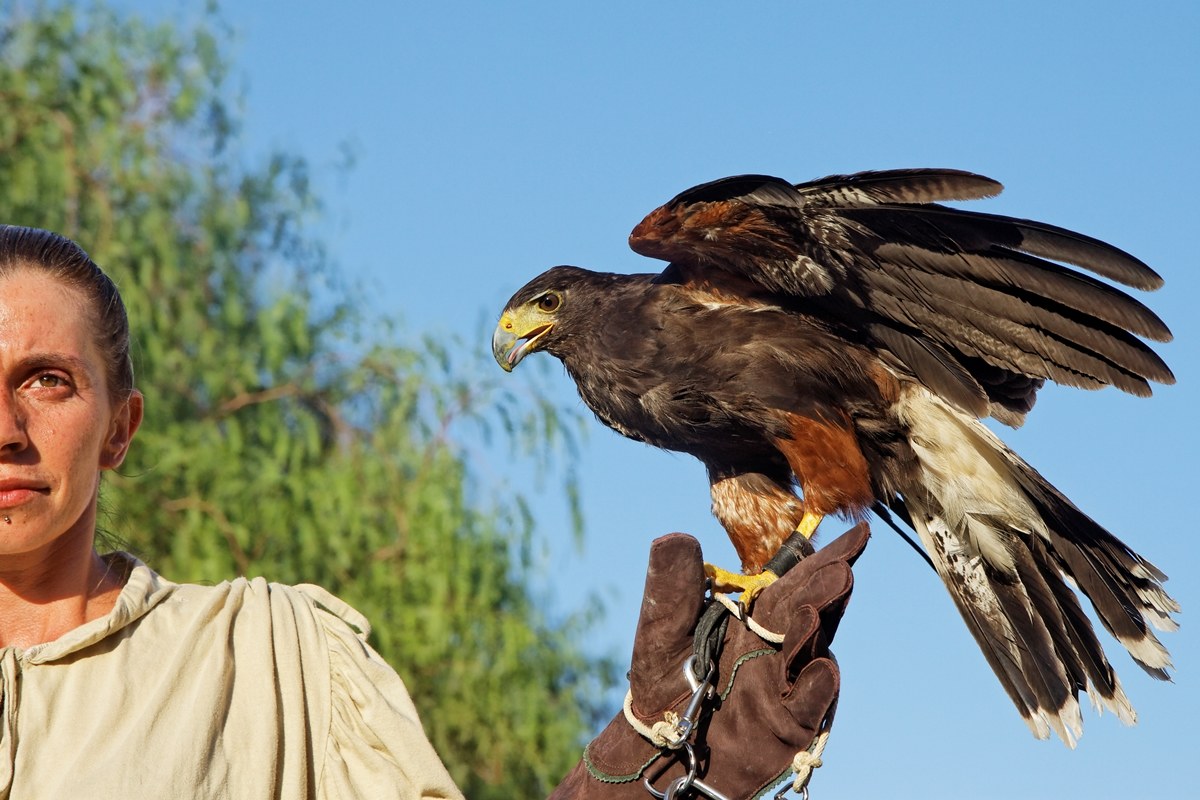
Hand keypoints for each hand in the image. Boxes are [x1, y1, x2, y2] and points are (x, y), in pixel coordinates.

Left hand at [550, 523, 868, 798]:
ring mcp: (787, 685)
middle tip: (839, 568)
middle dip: (824, 590)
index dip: (825, 558)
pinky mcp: (787, 725)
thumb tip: (675, 536)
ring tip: (812, 610)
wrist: (661, 747)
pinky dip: (815, 688)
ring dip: (814, 631)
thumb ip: (672, 589)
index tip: (857, 534)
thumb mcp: (662, 631)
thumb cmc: (666, 685)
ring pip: (809, 653)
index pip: (797, 581)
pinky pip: (807, 706)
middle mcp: (781, 647)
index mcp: (758, 617)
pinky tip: (820, 668)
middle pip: (809, 611)